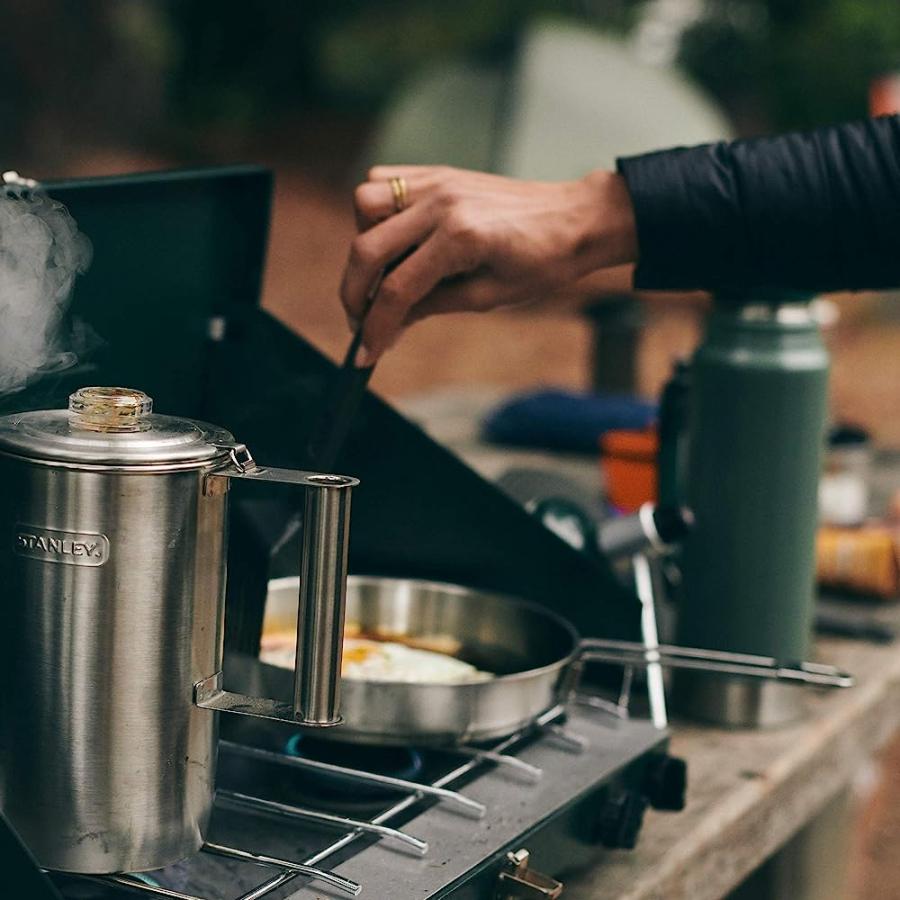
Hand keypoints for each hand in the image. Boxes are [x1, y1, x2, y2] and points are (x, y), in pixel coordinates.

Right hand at [340, 165, 637, 364]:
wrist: (574, 220)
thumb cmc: (543, 262)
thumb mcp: (487, 297)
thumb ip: (430, 306)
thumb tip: (387, 326)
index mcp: (462, 238)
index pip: (397, 290)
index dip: (375, 327)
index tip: (366, 353)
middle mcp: (442, 203)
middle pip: (368, 249)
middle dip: (354, 293)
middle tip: (360, 321)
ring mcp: (438, 182)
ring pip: (365, 204)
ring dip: (363, 244)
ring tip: (383, 271)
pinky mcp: (438, 173)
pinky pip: (383, 182)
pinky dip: (374, 213)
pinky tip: (393, 239)